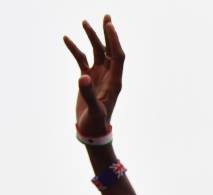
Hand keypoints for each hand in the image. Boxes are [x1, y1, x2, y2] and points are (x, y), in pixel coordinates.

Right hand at [64, 15, 124, 136]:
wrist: (93, 131)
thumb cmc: (96, 123)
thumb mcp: (94, 110)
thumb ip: (88, 93)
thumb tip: (82, 76)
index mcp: (115, 82)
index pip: (118, 57)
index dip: (115, 41)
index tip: (110, 26)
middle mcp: (109, 76)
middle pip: (111, 50)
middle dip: (109, 34)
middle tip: (106, 17)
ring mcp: (99, 76)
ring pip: (97, 52)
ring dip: (92, 38)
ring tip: (84, 22)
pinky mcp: (88, 79)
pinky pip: (83, 60)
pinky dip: (75, 49)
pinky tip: (66, 38)